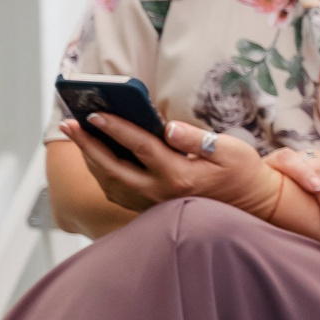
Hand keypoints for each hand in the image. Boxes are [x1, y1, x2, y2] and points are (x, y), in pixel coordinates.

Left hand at [60, 115, 279, 222]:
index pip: (140, 147)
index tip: (94, 113)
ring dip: (90, 158)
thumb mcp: (230, 150)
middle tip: (67, 122)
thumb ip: (197, 138)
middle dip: (87, 144)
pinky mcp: (150, 207)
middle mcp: (160, 192)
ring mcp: (153, 203)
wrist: (251, 204)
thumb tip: (167, 127)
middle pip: (112, 167)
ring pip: (110, 182)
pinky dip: (101, 172)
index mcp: (179, 176)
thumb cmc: (241, 172)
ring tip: (77, 134)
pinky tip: (95, 155)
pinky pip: (116, 191)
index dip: (116, 128)